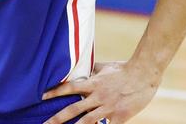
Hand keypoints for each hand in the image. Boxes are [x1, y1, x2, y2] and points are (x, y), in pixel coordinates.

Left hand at [41, 61, 160, 123]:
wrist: (144, 74)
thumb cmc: (123, 68)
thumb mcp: (104, 67)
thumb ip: (91, 70)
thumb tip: (80, 67)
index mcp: (93, 83)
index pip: (69, 87)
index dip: (55, 91)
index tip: (41, 97)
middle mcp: (97, 96)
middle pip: (73, 109)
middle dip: (58, 118)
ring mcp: (108, 107)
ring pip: (87, 121)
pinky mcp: (120, 116)